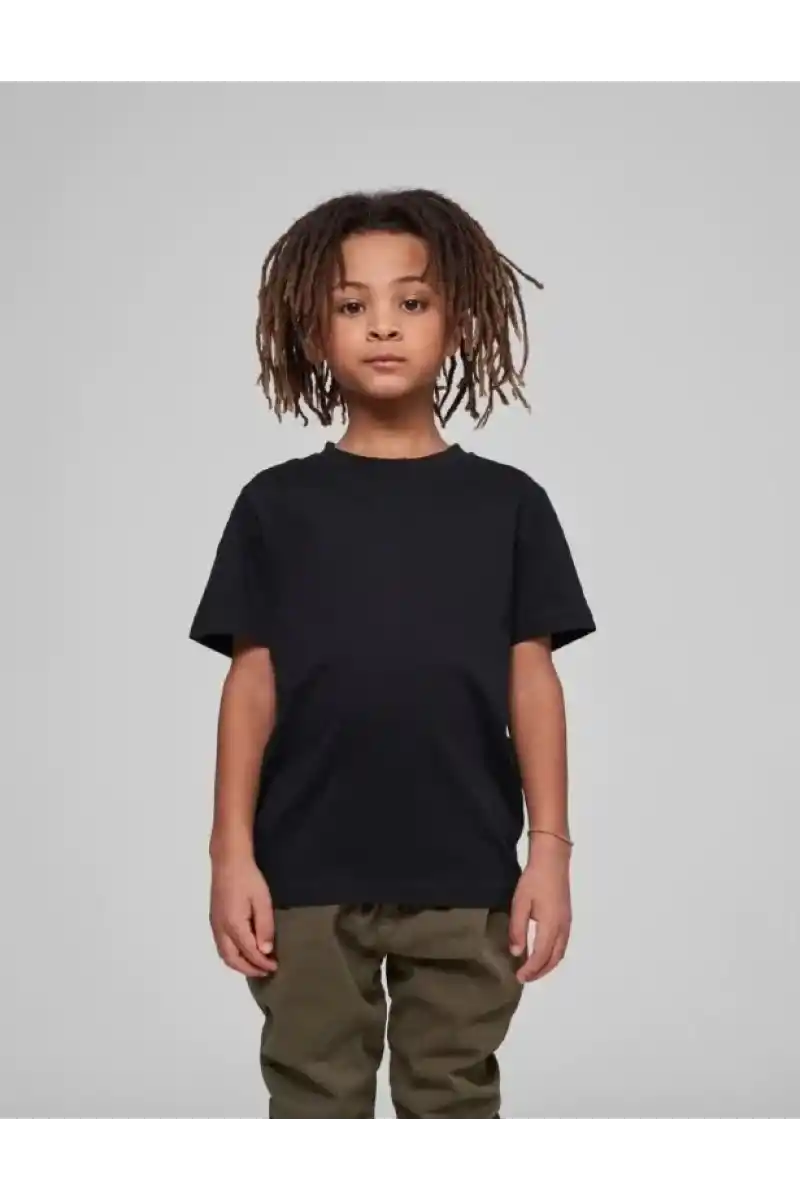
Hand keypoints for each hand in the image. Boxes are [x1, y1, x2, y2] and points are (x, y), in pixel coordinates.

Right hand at [210, 853, 277, 977]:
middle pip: (232, 959)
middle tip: (265, 971)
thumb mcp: (262, 901)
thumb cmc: (248, 878)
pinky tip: (243, 951)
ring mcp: (215, 925)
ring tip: (255, 965)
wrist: (228, 861)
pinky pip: (221, 945)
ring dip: (239, 963)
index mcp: (234, 926)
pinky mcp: (214, 919)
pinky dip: (232, 954)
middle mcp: (221, 929)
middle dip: (249, 969)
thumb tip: (265, 951)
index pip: (249, 953)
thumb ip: (265, 927)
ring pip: (224, 954)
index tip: (275, 966)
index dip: (263, 963)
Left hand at [509, 839, 571, 982]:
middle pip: (554, 958)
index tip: (519, 977)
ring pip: (560, 952)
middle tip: (525, 977)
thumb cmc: (534, 880)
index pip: (541, 956)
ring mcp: (567, 923)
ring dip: (548, 964)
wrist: (552, 861)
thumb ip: (517, 929)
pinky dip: (553, 954)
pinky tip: (543, 952)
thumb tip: (516, 952)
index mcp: (551, 926)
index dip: (531, 969)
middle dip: (540, 971)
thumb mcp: (520, 903)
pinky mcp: (567, 918)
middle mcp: (563, 928)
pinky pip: (562, 944)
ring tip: (533, 969)